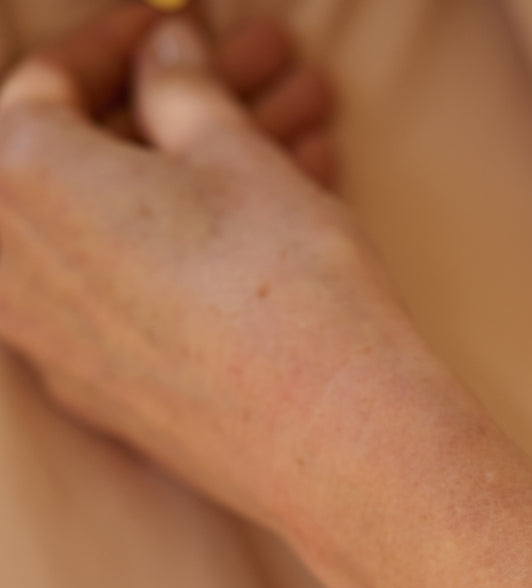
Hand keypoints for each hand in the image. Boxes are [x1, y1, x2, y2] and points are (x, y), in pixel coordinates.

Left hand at [0, 8, 435, 536]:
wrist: (342, 446)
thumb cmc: (290, 289)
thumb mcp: (240, 158)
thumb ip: (183, 92)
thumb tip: (164, 58)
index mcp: (22, 181)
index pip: (42, 82)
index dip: (118, 43)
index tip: (173, 27)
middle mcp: (16, 274)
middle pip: (86, 165)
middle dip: (175, 116)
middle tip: (260, 79)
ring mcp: (60, 350)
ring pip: (116, 236)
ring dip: (199, 187)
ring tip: (308, 147)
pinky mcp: (112, 405)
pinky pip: (130, 303)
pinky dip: (185, 258)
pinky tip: (278, 230)